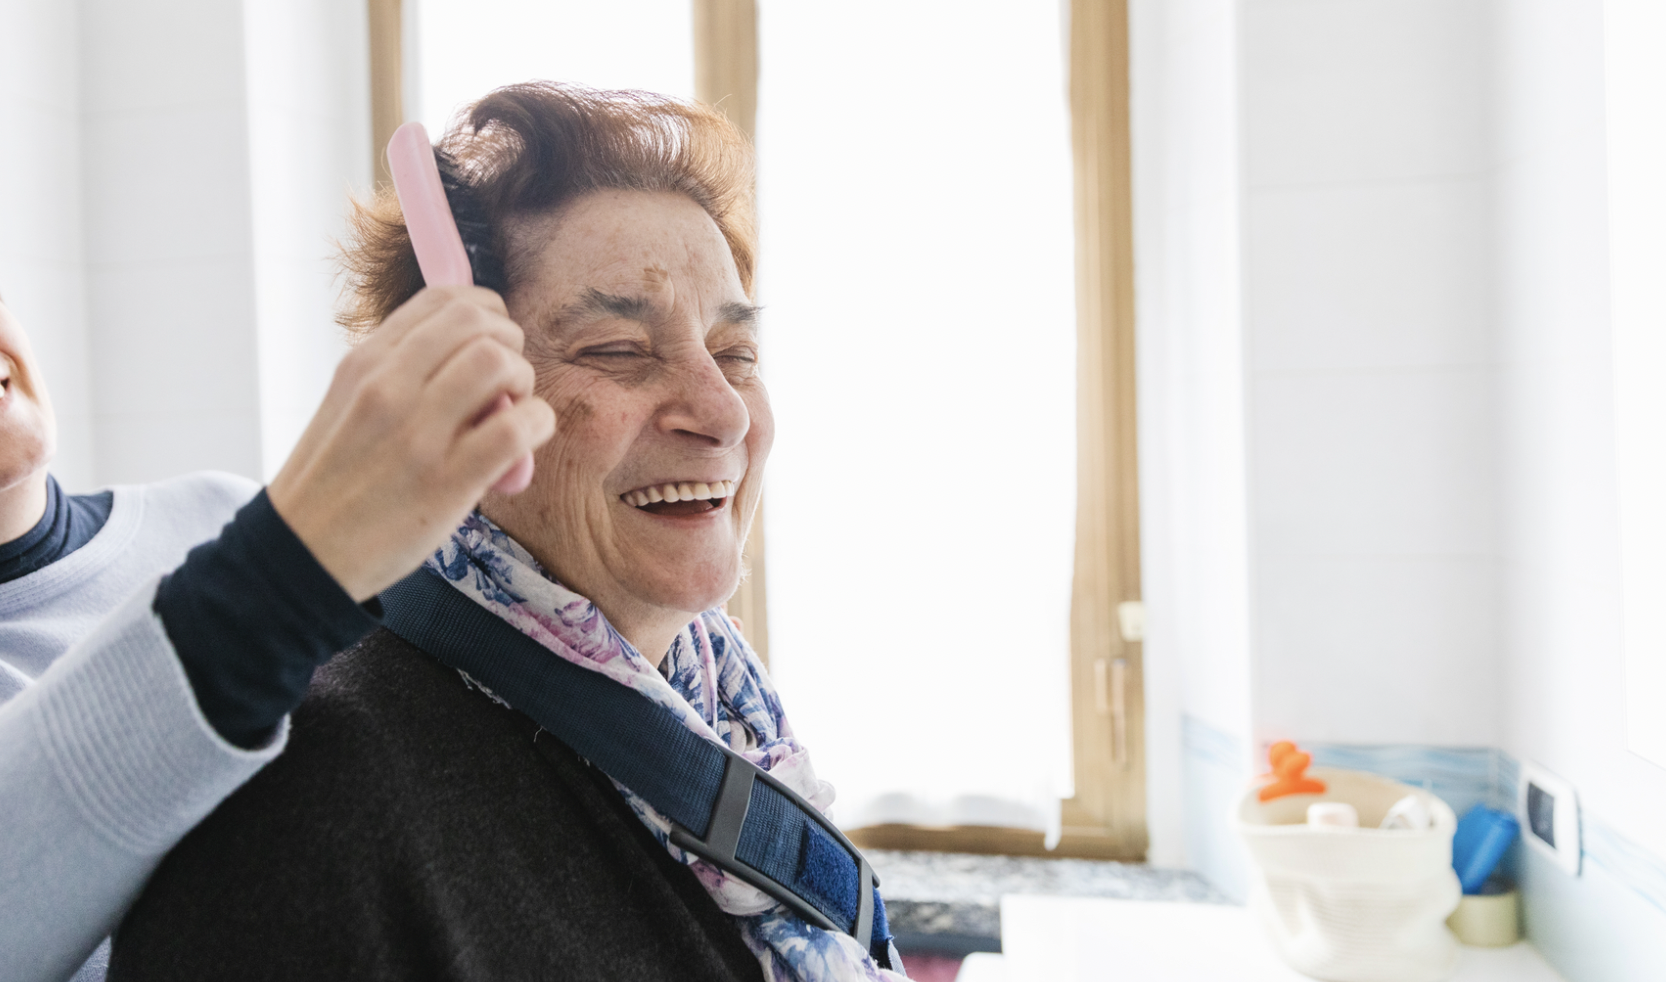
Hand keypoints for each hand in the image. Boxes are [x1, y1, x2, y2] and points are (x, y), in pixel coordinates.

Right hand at [267, 286, 555, 600]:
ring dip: (524, 380)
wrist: (303, 556)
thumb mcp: (348, 406)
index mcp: (364, 363)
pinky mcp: (446, 482)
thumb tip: (473, 359)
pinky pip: (515, 428)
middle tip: (507, 383)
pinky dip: (536, 425)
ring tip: (513, 412)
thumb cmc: (334, 482)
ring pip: (498, 362)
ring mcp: (417, 434)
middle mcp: (388, 387)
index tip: (492, 340)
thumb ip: (402, 375)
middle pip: (478, 323)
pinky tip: (524, 444)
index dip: (486, 311)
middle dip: (510, 344)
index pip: (442, 299)